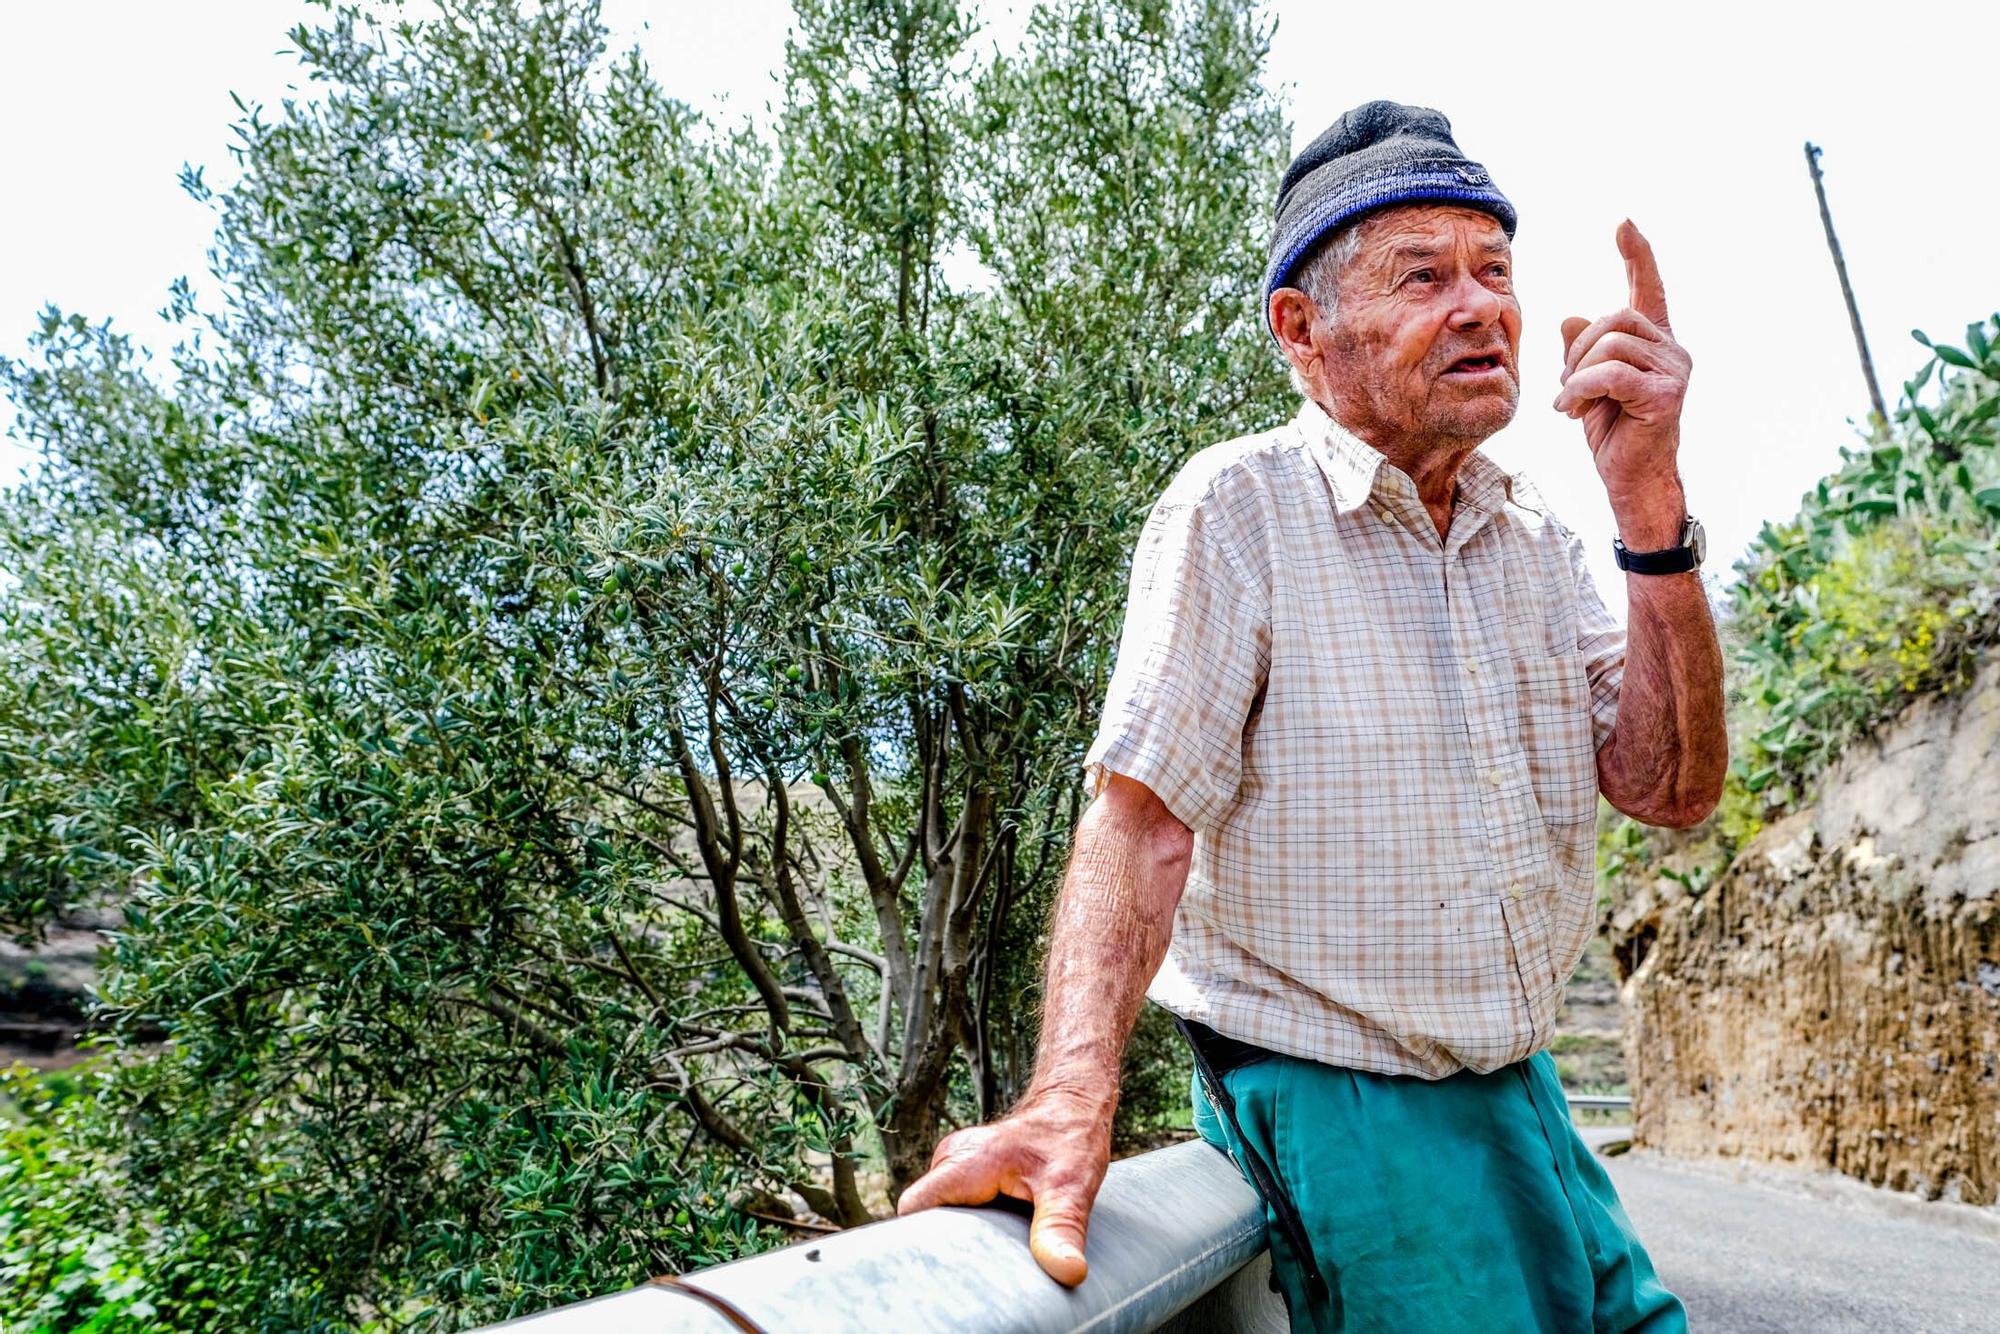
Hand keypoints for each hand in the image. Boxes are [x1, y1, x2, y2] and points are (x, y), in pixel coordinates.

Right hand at [894, 1088, 1112, 1286]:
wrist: (1075, 1108)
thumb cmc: (1071, 1139)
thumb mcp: (1072, 1186)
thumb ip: (1063, 1227)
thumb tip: (1069, 1272)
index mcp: (965, 1162)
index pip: (915, 1208)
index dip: (920, 1243)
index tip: (945, 1275)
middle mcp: (952, 1161)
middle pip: (925, 1218)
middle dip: (946, 1248)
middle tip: (978, 1277)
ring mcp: (956, 1168)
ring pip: (940, 1216)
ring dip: (962, 1240)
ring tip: (991, 1263)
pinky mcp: (966, 1176)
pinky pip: (954, 1210)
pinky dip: (973, 1231)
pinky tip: (998, 1246)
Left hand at [1553, 220, 1692, 547]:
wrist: (1632, 481)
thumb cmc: (1613, 434)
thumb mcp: (1587, 386)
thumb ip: (1582, 352)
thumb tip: (1570, 318)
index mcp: (1655, 343)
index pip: (1648, 289)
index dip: (1637, 256)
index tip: (1624, 223)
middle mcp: (1673, 350)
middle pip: (1614, 318)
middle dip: (1578, 350)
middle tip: (1567, 388)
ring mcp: (1675, 371)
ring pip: (1609, 344)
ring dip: (1576, 375)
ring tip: (1571, 404)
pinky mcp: (1665, 395)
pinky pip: (1609, 373)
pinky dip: (1579, 390)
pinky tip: (1570, 412)